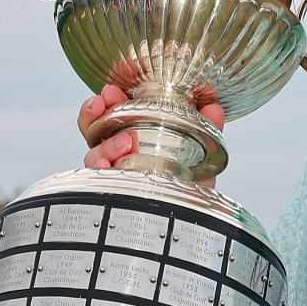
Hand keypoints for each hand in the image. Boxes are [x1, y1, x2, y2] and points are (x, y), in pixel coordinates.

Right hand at [77, 84, 228, 186]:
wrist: (193, 214)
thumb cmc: (189, 180)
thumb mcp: (201, 151)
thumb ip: (207, 127)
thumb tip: (214, 107)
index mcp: (131, 133)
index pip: (109, 112)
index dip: (105, 100)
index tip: (110, 91)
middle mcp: (116, 152)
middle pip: (92, 129)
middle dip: (94, 114)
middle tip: (104, 104)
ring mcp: (113, 173)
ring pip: (94, 155)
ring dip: (106, 145)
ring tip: (127, 141)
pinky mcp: (115, 193)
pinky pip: (99, 182)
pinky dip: (100, 172)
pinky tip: (107, 168)